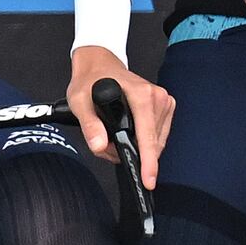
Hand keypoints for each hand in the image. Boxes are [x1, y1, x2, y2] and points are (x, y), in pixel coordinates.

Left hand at [72, 46, 172, 175]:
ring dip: (136, 148)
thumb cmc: (91, 80)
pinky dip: (142, 141)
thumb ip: (89, 125)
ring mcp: (164, 102)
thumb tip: (99, 145)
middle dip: (131, 153)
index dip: (148, 161)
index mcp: (141, 95)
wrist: (100, 65)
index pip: (148, 136)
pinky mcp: (165, 107)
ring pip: (155, 142)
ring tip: (111, 136)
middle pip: (151, 143)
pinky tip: (126, 133)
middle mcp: (157, 97)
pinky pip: (157, 135)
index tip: (148, 179)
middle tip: (104, 145)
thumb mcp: (79, 101)